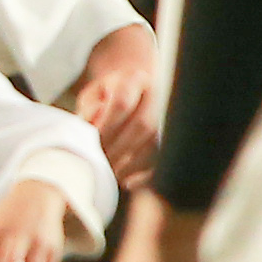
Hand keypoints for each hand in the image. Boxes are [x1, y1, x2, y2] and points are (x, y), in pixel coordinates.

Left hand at [66, 21, 162, 184]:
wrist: (135, 87)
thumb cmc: (108, 94)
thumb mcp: (93, 94)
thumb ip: (88, 109)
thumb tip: (90, 128)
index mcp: (136, 79)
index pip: (123, 102)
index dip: (106, 127)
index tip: (89, 144)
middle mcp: (159, 95)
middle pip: (143, 125)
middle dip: (117, 149)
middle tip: (98, 165)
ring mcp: (169, 116)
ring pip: (155, 143)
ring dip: (129, 164)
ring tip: (109, 174)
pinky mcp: (173, 137)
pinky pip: (163, 159)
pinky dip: (145, 174)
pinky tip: (128, 182)